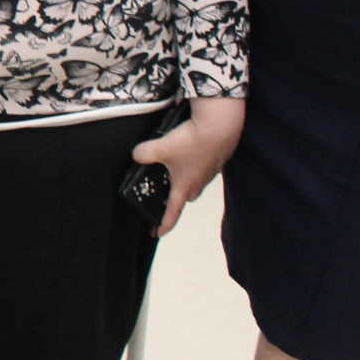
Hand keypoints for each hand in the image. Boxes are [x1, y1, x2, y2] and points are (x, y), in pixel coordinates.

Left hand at [130, 96, 244, 237]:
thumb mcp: (159, 148)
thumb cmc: (192, 142)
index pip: (172, 213)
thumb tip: (138, 155)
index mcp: (184, 188)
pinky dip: (192, 161)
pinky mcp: (215, 159)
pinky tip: (187, 150)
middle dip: (174, 197)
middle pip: (185, 196)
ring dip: (184, 176)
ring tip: (172, 165)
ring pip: (194, 180)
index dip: (163, 225)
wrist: (220, 126)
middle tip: (163, 192)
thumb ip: (143, 154)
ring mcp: (209, 172)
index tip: (157, 233)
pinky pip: (201, 165)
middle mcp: (199, 184)